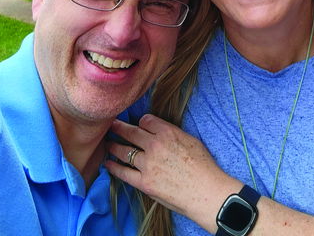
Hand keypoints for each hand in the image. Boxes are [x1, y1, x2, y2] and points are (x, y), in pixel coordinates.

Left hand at [106, 114, 238, 223]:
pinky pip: (124, 173)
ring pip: (124, 151)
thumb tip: (161, 132)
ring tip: (108, 144)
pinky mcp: (144, 182)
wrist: (205, 191)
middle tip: (111, 124)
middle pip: (131, 132)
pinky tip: (108, 164)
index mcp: (168, 133)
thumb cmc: (204, 166)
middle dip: (119, 127)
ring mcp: (147, 164)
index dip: (141, 121)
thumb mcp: (191, 140)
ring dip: (114, 146)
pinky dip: (114, 167)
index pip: (147, 120)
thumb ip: (173, 134)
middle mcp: (155, 146)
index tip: (138, 124)